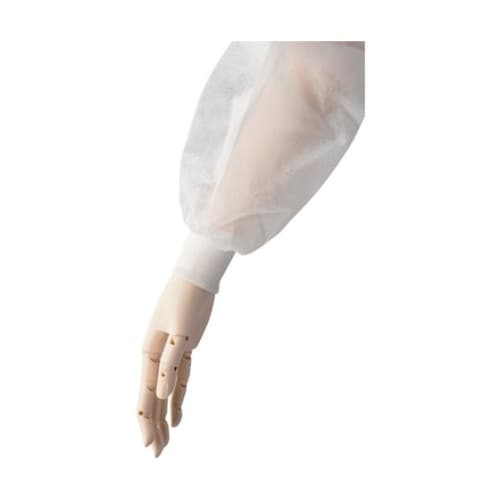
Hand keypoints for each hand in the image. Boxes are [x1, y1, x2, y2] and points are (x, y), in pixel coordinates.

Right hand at [137, 274, 213, 456]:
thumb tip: (161, 393)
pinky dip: (178, 396)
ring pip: (166, 391)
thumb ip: (171, 361)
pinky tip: (178, 414)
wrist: (197, 277)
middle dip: (154, 426)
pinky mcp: (184, 347)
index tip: (149, 446)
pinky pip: (179, 377)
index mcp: (150, 352)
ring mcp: (170, 351)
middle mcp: (156, 355)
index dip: (146, 421)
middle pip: (153, 398)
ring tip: (166, 441)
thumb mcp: (180, 329)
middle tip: (157, 454)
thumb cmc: (187, 299)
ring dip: (165, 415)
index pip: (145, 394)